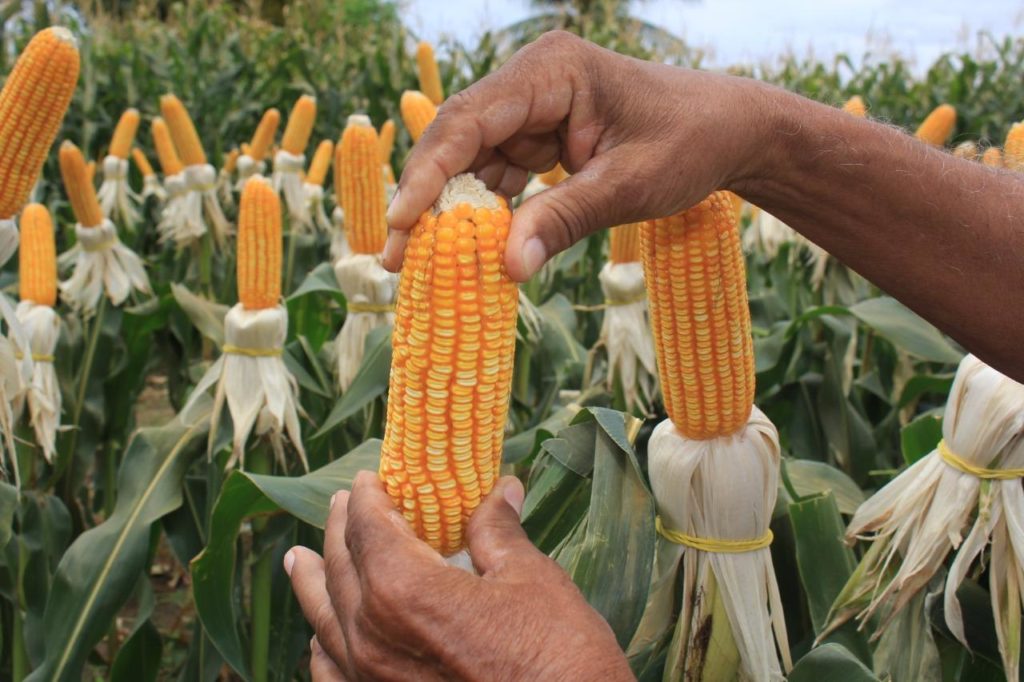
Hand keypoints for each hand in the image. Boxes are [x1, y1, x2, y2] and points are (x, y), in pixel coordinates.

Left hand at [286, 471, 634, 680]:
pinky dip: (322, 647)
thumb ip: (498, 532)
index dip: (369, 497)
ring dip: (312, 582)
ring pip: (324, 620)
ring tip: (297, 558)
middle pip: (342, 568)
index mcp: (404, 590)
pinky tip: (321, 638)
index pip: (371, 527)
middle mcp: (371, 636)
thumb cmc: (557, 657)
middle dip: (342, 530)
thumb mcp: (531, 579)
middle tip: (344, 504)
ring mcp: (371, 680)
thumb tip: (500, 491)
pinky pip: (332, 674)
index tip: (369, 478)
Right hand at [383, 30, 774, 281]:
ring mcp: (532, 112)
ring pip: (471, 164)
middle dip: (426, 199)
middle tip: (397, 258)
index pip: (470, 121)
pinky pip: (498, 179)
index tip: (401, 224)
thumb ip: (566, 219)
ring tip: (422, 266)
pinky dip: (484, 216)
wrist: (731, 132)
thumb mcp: (629, 184)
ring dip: (449, 214)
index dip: (429, 174)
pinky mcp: (540, 140)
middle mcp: (532, 85)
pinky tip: (468, 253)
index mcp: (552, 71)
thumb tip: (506, 267)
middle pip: (458, 142)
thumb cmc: (691, 142)